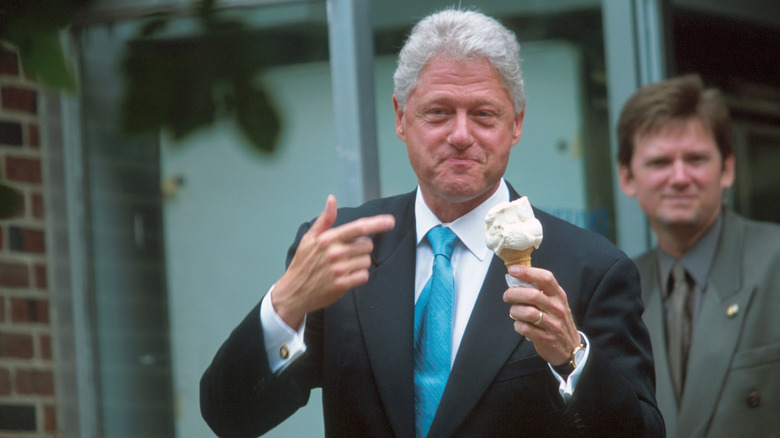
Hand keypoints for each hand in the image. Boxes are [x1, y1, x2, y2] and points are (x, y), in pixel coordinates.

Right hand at [272, 195, 394, 328]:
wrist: (294, 291)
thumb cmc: (303, 263)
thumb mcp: (309, 238)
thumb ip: (325, 219)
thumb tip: (331, 199)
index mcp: (328, 239)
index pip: (358, 228)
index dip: (376, 223)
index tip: (390, 221)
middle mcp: (335, 253)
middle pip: (367, 245)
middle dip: (361, 248)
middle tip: (347, 253)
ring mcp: (339, 269)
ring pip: (366, 261)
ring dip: (359, 263)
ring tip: (344, 266)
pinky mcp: (342, 284)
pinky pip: (364, 276)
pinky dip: (358, 276)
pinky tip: (346, 276)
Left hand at [504, 265, 579, 366]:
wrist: (569, 348)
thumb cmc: (557, 320)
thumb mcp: (555, 303)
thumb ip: (540, 291)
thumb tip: (517, 278)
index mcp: (559, 296)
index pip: (545, 278)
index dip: (527, 272)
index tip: (512, 270)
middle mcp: (557, 308)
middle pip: (532, 295)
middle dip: (513, 293)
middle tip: (506, 296)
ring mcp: (552, 324)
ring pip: (527, 312)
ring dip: (514, 311)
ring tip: (514, 312)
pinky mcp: (545, 338)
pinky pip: (524, 328)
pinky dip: (517, 325)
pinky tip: (520, 324)